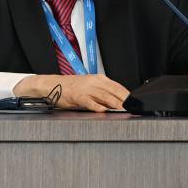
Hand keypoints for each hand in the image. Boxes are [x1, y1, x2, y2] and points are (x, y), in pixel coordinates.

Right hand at [14, 74, 129, 110]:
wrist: (52, 85)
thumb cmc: (71, 87)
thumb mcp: (89, 86)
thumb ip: (103, 93)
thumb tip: (119, 102)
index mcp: (98, 78)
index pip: (117, 86)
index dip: (127, 95)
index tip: (135, 103)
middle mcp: (93, 81)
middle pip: (113, 91)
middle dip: (124, 100)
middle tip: (132, 108)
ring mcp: (85, 88)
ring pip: (104, 95)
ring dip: (114, 103)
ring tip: (122, 109)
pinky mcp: (77, 96)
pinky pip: (90, 101)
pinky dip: (97, 106)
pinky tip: (103, 110)